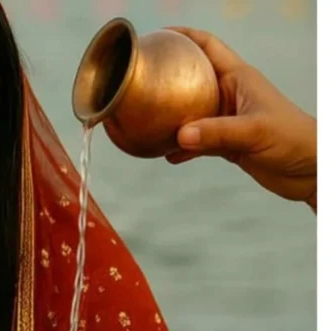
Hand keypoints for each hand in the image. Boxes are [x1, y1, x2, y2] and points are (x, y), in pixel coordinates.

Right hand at [165, 27, 316, 211]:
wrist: (311, 170)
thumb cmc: (293, 140)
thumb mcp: (254, 132)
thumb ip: (216, 133)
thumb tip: (179, 136)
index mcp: (238, 78)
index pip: (208, 46)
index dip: (185, 36)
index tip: (159, 35)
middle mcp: (230, 94)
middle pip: (193, 78)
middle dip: (169, 76)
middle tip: (144, 77)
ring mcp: (228, 119)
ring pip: (191, 112)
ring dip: (171, 117)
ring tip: (147, 119)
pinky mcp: (227, 142)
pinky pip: (197, 141)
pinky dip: (182, 148)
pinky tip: (167, 155)